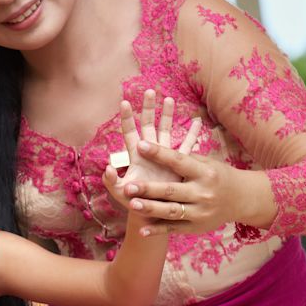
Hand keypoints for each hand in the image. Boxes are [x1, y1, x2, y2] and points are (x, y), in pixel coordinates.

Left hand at [102, 89, 201, 217]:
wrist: (152, 215)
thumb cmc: (135, 203)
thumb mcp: (122, 194)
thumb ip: (112, 182)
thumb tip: (107, 168)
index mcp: (136, 157)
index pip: (130, 133)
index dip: (127, 118)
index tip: (124, 102)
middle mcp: (150, 154)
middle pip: (149, 126)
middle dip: (149, 108)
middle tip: (150, 91)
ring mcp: (165, 159)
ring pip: (168, 132)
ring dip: (168, 116)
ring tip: (170, 99)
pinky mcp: (178, 166)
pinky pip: (187, 148)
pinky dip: (193, 135)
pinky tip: (199, 122)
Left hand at [120, 136, 272, 236]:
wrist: (241, 199)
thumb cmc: (217, 176)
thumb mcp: (207, 163)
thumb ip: (185, 159)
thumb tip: (159, 150)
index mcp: (204, 172)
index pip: (178, 161)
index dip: (159, 154)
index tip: (140, 146)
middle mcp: (203, 193)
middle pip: (172, 190)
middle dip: (149, 189)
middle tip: (128, 187)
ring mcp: (200, 212)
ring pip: (171, 211)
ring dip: (150, 209)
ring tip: (132, 205)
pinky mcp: (196, 227)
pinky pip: (174, 229)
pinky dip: (157, 231)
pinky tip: (142, 230)